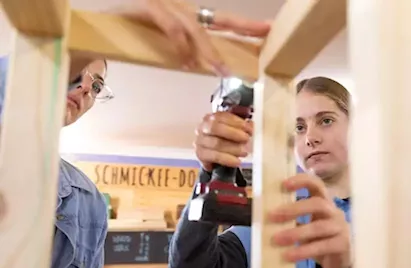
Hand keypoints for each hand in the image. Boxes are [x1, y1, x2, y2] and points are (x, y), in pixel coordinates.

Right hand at [123, 0, 270, 73]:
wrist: (91, 34)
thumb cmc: (131, 42)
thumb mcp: (166, 50)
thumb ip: (189, 55)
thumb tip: (212, 68)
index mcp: (185, 17)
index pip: (221, 20)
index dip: (245, 25)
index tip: (269, 29)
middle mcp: (177, 7)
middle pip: (214, 19)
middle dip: (238, 30)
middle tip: (257, 46)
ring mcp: (161, 4)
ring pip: (192, 26)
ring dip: (207, 51)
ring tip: (218, 69)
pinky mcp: (144, 6)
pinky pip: (168, 24)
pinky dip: (179, 44)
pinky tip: (186, 61)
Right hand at [194, 112, 252, 170]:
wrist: (215, 155)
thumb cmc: (224, 139)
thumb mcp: (233, 129)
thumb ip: (241, 126)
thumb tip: (251, 125)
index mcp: (211, 118)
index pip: (222, 116)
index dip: (237, 122)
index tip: (249, 128)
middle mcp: (203, 128)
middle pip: (215, 128)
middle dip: (233, 133)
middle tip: (246, 139)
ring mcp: (200, 141)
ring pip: (216, 143)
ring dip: (233, 148)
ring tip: (244, 152)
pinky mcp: (200, 155)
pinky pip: (214, 157)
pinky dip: (227, 159)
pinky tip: (237, 161)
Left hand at [269, 173, 351, 267]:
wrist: (340, 263)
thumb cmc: (320, 241)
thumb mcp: (306, 228)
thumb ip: (292, 221)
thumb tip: (265, 219)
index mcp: (324, 204)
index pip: (317, 185)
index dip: (302, 181)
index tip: (283, 184)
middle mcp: (334, 212)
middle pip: (318, 204)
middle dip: (294, 208)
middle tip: (272, 216)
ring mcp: (340, 228)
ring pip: (319, 227)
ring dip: (296, 232)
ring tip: (277, 240)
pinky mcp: (342, 245)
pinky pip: (322, 246)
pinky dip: (303, 251)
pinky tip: (289, 256)